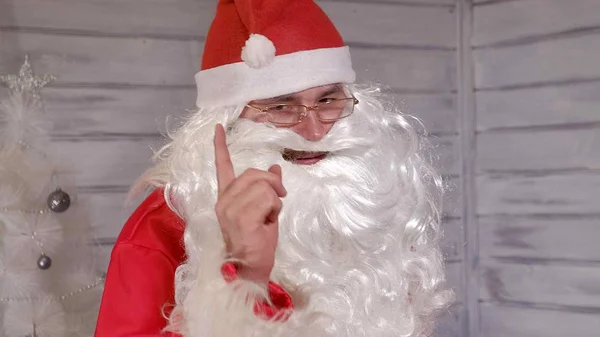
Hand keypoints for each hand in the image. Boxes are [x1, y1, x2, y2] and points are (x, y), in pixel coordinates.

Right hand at [213, 124, 285, 285]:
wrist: (250, 269)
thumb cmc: (257, 243)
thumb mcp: (265, 210)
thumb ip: (267, 189)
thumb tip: (275, 167)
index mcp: (226, 197)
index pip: (222, 167)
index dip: (220, 146)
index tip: (218, 127)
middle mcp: (224, 200)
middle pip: (255, 173)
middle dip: (273, 184)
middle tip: (278, 201)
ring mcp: (230, 208)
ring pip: (264, 186)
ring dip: (275, 201)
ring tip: (267, 218)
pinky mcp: (240, 216)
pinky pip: (268, 199)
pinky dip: (274, 209)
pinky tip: (266, 223)